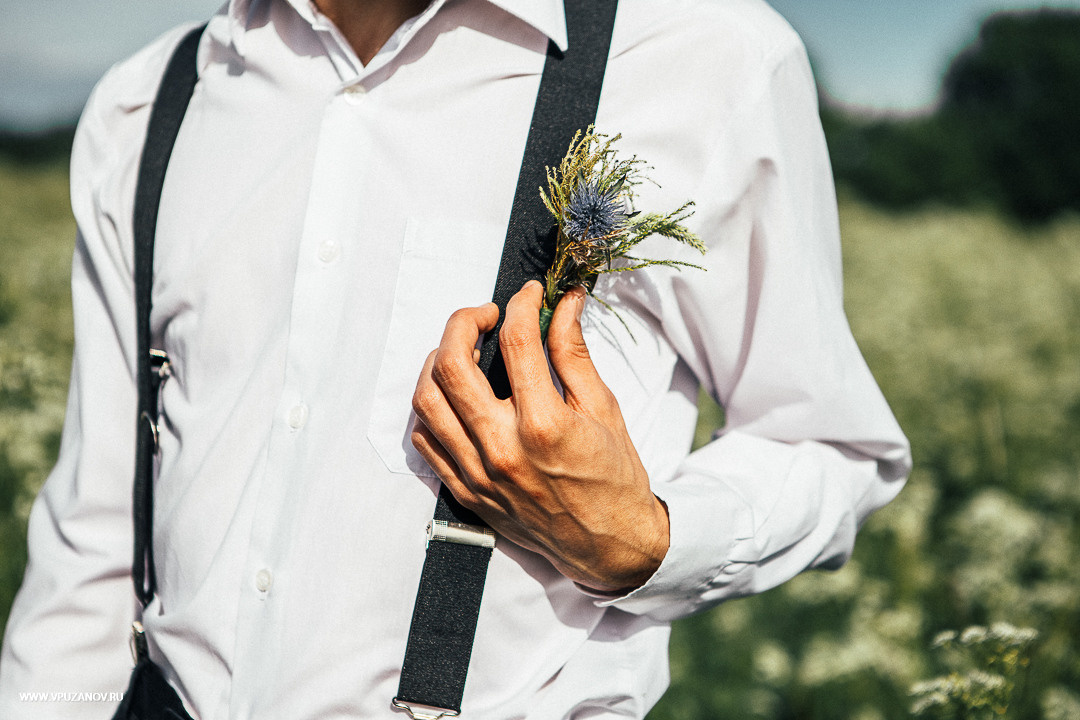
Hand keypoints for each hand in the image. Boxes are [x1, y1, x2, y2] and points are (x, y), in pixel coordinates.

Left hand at [411, 280, 668, 592]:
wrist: (609, 544)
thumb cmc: (613, 476)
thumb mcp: (603, 407)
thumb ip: (574, 352)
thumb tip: (564, 304)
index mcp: (544, 424)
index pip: (517, 342)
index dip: (522, 304)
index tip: (529, 294)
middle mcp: (502, 449)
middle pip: (451, 365)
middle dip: (464, 322)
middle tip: (486, 315)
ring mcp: (478, 473)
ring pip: (426, 401)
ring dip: (437, 361)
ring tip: (461, 350)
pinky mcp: (465, 491)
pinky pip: (425, 441)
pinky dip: (432, 408)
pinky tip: (454, 395)